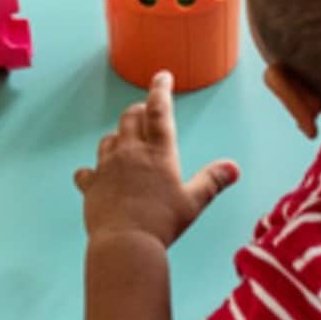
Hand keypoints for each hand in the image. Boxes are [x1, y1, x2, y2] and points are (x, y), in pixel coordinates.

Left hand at [74, 73, 236, 246]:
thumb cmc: (162, 222)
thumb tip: (233, 167)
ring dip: (117, 137)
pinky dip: (91, 172)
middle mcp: (130, 152)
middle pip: (130, 118)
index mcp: (158, 152)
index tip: (161, 76)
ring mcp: (107, 166)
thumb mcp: (193, 202)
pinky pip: (86, 172)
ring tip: (125, 144)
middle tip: (144, 113)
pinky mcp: (91, 184)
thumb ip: (212, 181)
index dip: (160, 90)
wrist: (125, 242)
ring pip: (108, 139)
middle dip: (138, 111)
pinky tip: (93, 177)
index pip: (158, 110)